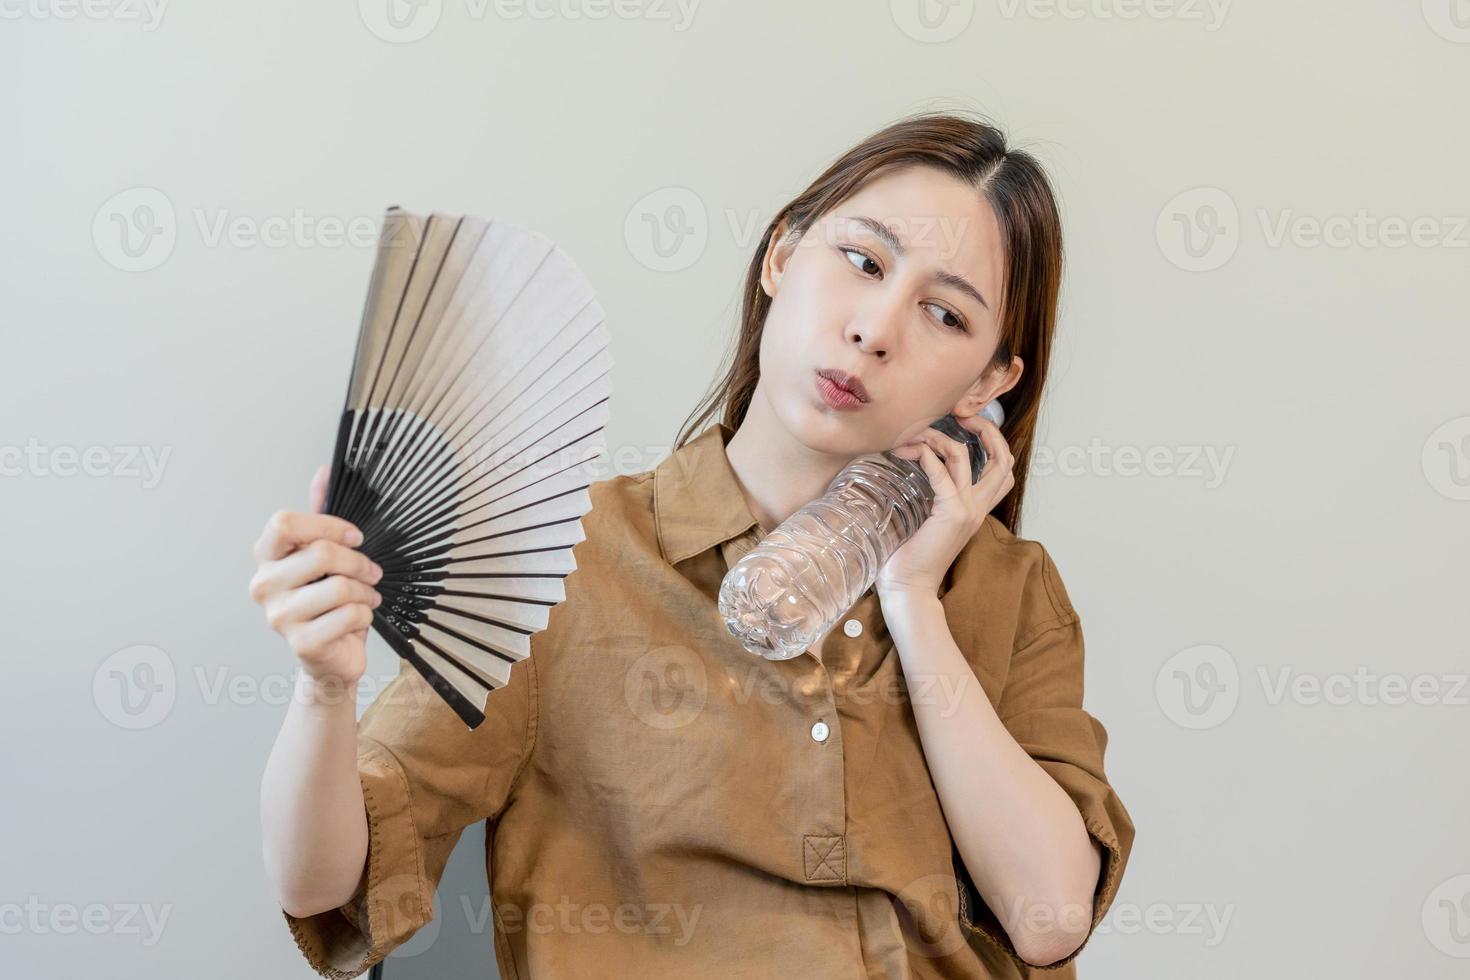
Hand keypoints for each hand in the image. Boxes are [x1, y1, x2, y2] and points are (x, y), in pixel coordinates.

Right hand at [248, 464, 383, 684]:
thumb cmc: (328, 603)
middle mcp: (264, 585)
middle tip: (371, 572)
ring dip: (365, 591)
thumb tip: (325, 471)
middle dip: (359, 562)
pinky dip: (365, 615)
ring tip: (365, 598)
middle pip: (322, 553)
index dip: (327, 525)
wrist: (331, 658)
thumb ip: (321, 516)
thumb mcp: (325, 555)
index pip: (284, 522)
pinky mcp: (301, 643)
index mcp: (267, 558)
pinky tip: (359, 619)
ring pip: (340, 586)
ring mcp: (279, 617)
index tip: (354, 536)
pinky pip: (350, 614)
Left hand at [874, 414, 1015, 599]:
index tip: (964, 424)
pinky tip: (908, 453)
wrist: (907, 588)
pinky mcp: (951, 513)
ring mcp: (968, 510)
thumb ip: (931, 494)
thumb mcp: (926, 517)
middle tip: (962, 415)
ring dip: (939, 439)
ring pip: (967, 458)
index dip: (992, 441)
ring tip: (915, 437)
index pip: (1001, 468)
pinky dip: (926, 457)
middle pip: (1002, 458)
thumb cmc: (908, 555)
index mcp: (976, 508)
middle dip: (986, 429)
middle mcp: (978, 507)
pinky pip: (942, 474)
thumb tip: (913, 461)